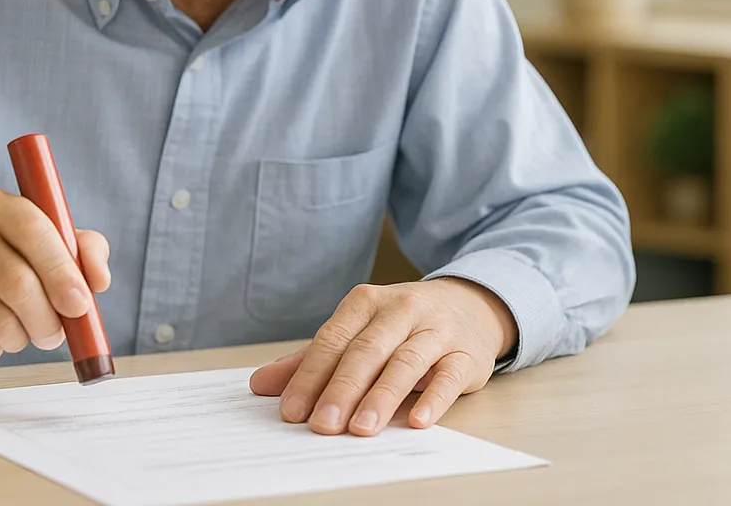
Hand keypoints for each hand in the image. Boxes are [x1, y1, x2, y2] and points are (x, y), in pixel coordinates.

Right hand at [0, 185, 110, 368]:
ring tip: (21, 330)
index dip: (61, 269)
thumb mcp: (43, 241)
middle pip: (17, 282)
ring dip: (23, 337)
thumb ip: (81, 249)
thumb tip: (99, 279)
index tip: (81, 303)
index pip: (31, 228)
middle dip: (48, 318)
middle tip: (57, 333)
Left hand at [249, 278, 516, 435]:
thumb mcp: (358, 331)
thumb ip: (312, 358)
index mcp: (365, 302)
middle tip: (322, 424)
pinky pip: (448, 376)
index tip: (291, 410)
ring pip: (404, 363)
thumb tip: (260, 384)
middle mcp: (399, 310)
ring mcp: (434, 330)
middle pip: (365, 352)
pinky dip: (433, 399)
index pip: (332, 340)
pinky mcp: (464, 354)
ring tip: (361, 428)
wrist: (469, 305)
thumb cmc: (401, 324)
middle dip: (341, 389)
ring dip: (381, 397)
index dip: (310, 376)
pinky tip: (416, 421)